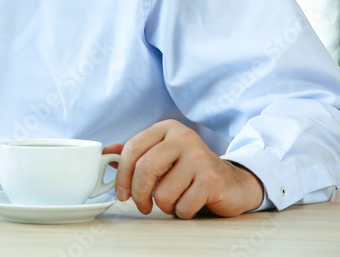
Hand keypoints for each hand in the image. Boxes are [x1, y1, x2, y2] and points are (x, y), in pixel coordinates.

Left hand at [103, 119, 263, 218]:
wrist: (232, 182)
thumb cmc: (190, 171)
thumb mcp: (162, 157)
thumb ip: (136, 154)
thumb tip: (107, 152)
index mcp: (167, 129)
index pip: (133, 149)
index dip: (122, 175)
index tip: (122, 193)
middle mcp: (183, 137)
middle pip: (145, 169)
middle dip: (139, 194)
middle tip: (143, 205)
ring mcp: (199, 156)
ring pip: (163, 193)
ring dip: (165, 205)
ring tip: (176, 199)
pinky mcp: (212, 179)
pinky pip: (182, 206)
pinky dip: (182, 212)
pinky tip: (191, 203)